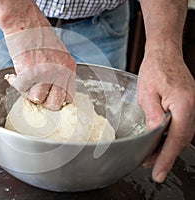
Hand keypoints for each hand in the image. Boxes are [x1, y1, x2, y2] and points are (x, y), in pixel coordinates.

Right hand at [5, 28, 76, 110]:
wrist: (25, 21)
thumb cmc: (39, 35)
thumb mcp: (59, 55)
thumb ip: (60, 74)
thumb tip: (53, 91)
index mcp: (69, 67)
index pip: (69, 97)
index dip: (57, 101)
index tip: (49, 99)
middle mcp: (60, 72)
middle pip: (54, 104)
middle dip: (44, 102)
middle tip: (36, 93)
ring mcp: (44, 73)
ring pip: (37, 99)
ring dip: (29, 92)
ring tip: (26, 82)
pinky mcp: (28, 73)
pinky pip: (21, 89)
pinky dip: (16, 84)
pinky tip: (16, 75)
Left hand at [137, 48, 194, 182]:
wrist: (165, 54)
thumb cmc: (155, 70)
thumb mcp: (147, 93)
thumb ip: (153, 115)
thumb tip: (155, 134)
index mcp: (184, 105)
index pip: (175, 139)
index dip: (165, 158)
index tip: (158, 173)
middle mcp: (193, 108)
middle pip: (181, 140)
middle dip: (165, 156)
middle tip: (150, 166)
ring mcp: (193, 107)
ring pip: (182, 135)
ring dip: (167, 147)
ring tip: (151, 156)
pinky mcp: (188, 106)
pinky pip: (182, 127)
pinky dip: (171, 137)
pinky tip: (159, 141)